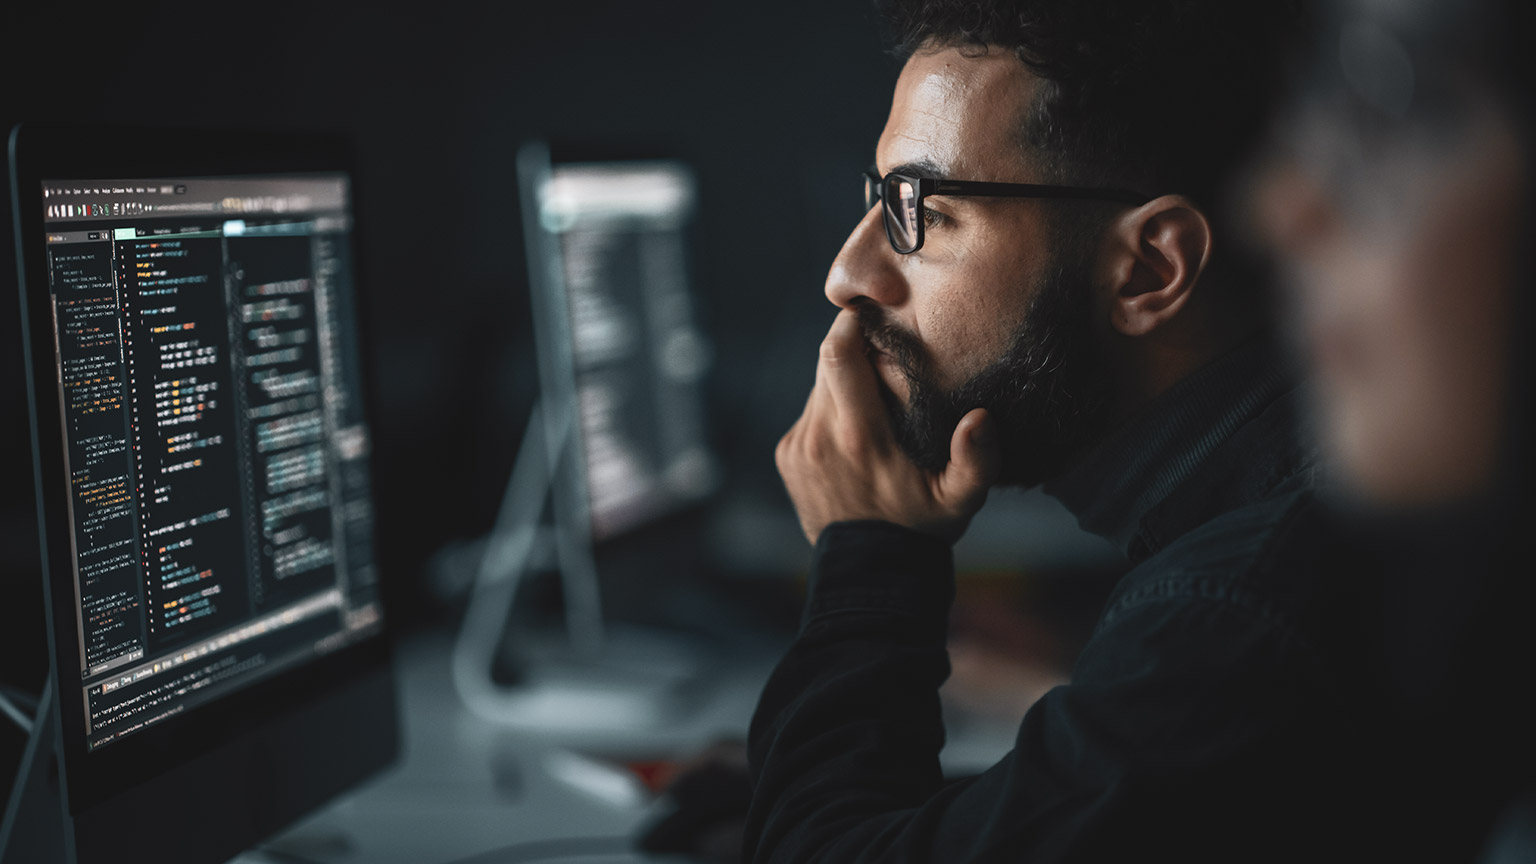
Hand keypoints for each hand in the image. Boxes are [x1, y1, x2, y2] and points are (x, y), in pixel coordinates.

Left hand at [775, 308, 1000, 544]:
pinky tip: (857, 433)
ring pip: (818, 387)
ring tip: (877, 398)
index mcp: (859, 436)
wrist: (870, 571)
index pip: (838, 354)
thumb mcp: (960, 501)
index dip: (851, 322)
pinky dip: (831, 411)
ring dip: (843, 383)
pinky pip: (810, 414)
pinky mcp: (787, 455)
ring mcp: (798, 445)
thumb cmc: (921, 529)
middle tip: (885, 351)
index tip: (873, 311)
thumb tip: (979, 418)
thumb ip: (976, 461)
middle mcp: (820, 436)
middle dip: (852, 349)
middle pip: (827, 363)